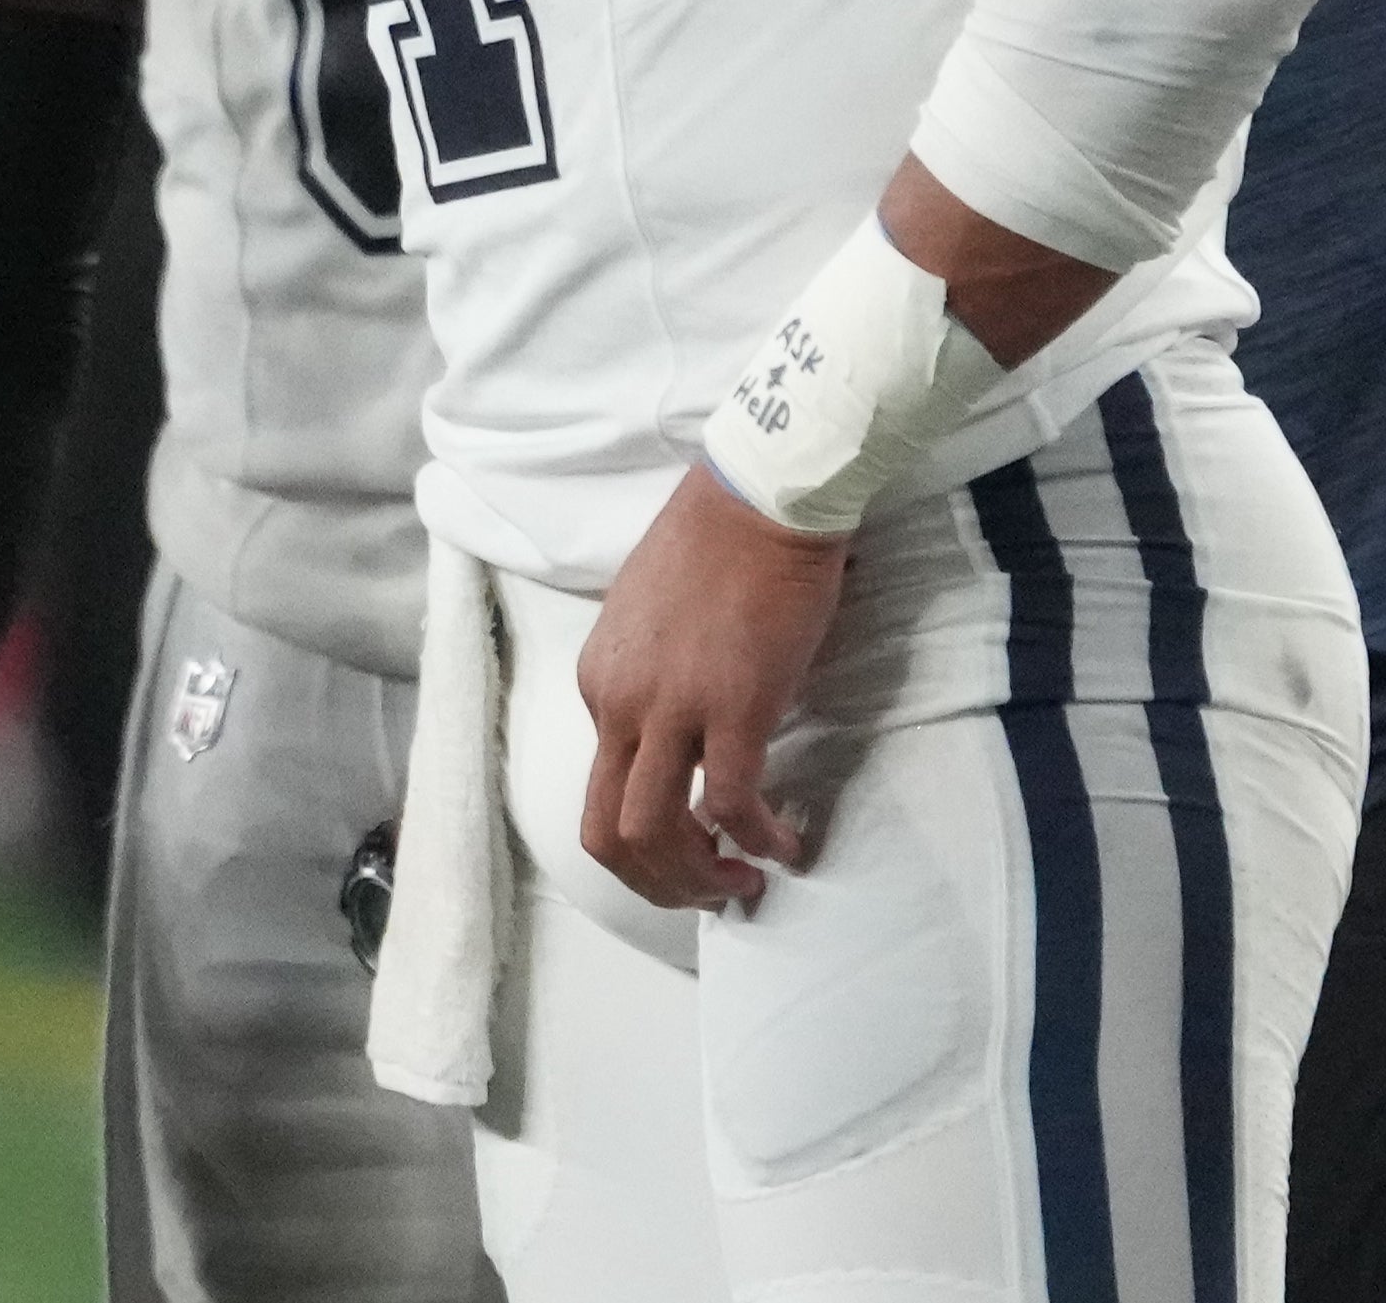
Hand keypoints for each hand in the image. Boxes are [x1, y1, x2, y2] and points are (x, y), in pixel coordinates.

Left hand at [576, 461, 851, 911]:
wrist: (761, 494)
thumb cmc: (720, 541)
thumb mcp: (652, 618)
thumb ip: (655, 678)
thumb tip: (690, 731)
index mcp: (599, 681)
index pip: (601, 786)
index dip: (649, 835)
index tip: (697, 841)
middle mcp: (619, 702)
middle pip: (608, 834)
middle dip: (656, 883)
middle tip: (708, 891)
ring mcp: (671, 709)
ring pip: (652, 835)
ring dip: (696, 879)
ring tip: (741, 882)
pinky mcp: (732, 708)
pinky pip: (731, 805)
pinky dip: (757, 841)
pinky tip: (787, 847)